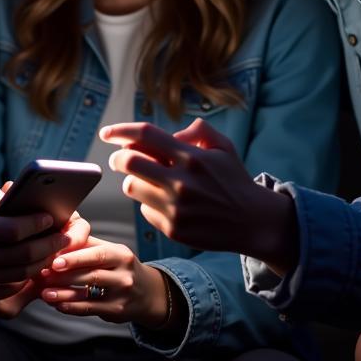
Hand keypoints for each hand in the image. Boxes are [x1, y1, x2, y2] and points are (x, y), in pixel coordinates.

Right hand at [0, 181, 70, 306]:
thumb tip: (8, 194)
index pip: (13, 230)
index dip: (36, 223)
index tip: (50, 216)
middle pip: (23, 255)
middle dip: (50, 244)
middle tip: (64, 234)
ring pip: (21, 275)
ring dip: (43, 263)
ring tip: (55, 250)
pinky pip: (9, 292)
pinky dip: (27, 281)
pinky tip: (35, 269)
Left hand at [37, 235, 172, 327]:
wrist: (148, 293)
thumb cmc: (120, 267)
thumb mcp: (110, 251)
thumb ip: (87, 244)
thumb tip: (58, 238)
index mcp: (121, 254)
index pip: (97, 254)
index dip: (74, 258)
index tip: (54, 261)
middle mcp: (124, 274)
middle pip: (91, 274)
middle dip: (64, 275)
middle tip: (42, 275)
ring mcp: (122, 294)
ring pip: (89, 293)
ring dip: (64, 293)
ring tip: (45, 293)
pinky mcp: (117, 311)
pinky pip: (90, 309)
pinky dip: (72, 307)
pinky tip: (58, 305)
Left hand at [100, 119, 298, 272]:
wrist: (254, 221)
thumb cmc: (234, 180)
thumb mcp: (223, 147)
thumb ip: (198, 131)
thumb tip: (171, 133)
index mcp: (192, 157)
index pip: (145, 135)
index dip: (120, 131)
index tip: (106, 133)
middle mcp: (181, 181)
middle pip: (129, 162)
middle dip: (118, 158)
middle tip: (120, 159)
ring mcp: (176, 207)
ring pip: (132, 187)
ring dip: (134, 181)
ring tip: (148, 181)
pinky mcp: (173, 229)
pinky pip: (144, 210)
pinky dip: (149, 203)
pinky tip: (167, 203)